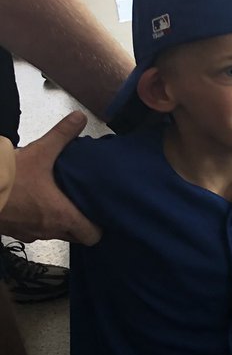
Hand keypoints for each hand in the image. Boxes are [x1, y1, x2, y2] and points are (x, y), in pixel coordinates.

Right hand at [0, 113, 100, 244]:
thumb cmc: (7, 178)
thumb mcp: (40, 152)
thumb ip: (62, 135)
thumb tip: (78, 118)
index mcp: (61, 216)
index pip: (92, 236)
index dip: (99, 226)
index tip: (100, 212)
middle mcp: (47, 230)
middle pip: (74, 235)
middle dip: (80, 223)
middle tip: (83, 204)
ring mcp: (28, 233)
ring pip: (52, 233)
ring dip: (57, 220)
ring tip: (60, 200)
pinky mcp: (12, 231)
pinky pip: (32, 230)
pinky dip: (37, 220)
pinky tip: (35, 202)